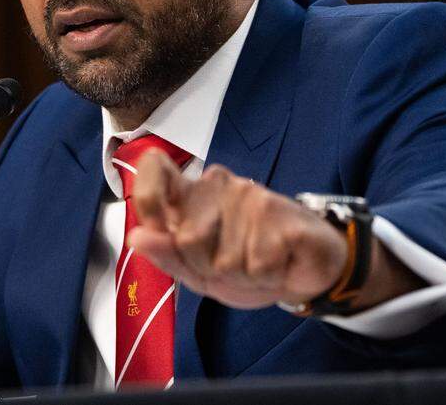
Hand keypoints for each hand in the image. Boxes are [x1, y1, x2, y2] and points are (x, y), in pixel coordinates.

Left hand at [127, 150, 348, 309]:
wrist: (309, 268)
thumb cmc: (249, 263)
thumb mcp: (200, 271)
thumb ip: (167, 255)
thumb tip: (135, 237)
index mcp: (192, 195)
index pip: (154, 168)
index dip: (147, 197)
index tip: (156, 226)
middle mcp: (218, 186)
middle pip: (187, 238)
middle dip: (206, 267)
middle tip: (230, 265)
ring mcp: (251, 196)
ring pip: (225, 258)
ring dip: (241, 276)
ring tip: (256, 264)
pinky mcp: (281, 213)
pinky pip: (258, 264)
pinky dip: (266, 276)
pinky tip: (278, 263)